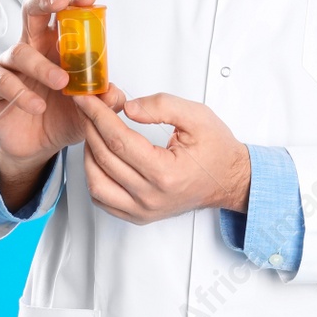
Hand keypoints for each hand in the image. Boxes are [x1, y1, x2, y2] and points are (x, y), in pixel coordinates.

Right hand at [0, 0, 124, 207]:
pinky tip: (37, 106)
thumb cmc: (63, 117)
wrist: (35, 148)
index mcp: (58, 44)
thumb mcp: (91, 111)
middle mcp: (33, 47)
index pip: (64, 11)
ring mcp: (11, 65)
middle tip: (60, 3)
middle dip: (46, 0)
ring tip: (62, 83)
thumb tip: (115, 93)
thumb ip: (105, 100)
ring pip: (20, 51)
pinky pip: (2, 81)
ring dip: (42, 65)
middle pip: (33, 11)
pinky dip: (21, 93)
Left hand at [74, 91, 251, 223]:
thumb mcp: (196, 116)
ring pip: (97, 184)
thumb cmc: (216, 150)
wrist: (229, 179)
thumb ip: (161, 106)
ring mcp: (143, 210)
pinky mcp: (139, 216)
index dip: (99, 116)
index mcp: (165, 173)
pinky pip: (103, 200)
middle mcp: (151, 197)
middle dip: (91, 127)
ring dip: (88, 154)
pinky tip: (98, 157)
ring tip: (94, 131)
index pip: (119, 141)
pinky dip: (94, 177)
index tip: (87, 100)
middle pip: (105, 159)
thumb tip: (128, 108)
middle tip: (87, 107)